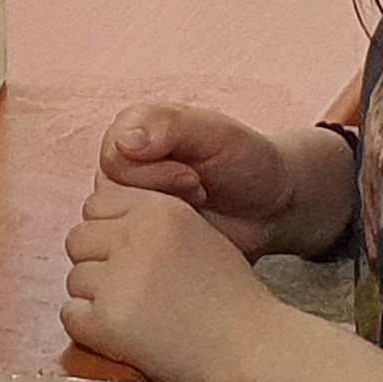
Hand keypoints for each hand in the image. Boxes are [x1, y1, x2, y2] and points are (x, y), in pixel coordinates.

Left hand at [61, 182, 290, 381]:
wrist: (251, 350)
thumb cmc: (230, 300)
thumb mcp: (199, 234)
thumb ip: (152, 222)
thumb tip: (100, 221)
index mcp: (160, 209)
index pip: (97, 203)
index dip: (108, 231)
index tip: (128, 255)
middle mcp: (135, 236)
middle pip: (78, 239)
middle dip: (96, 264)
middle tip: (131, 290)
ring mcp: (119, 279)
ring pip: (74, 279)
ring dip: (95, 299)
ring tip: (138, 315)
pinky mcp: (108, 321)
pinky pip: (70, 315)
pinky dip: (90, 328)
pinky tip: (125, 335)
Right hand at [99, 103, 327, 258]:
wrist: (271, 205)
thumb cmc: (243, 160)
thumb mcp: (213, 131)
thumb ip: (167, 125)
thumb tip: (123, 141)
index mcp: (133, 137)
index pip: (113, 160)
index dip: (154, 173)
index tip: (194, 177)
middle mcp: (124, 175)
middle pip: (111, 197)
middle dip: (163, 200)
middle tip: (200, 195)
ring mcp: (131, 212)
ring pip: (118, 228)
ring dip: (163, 226)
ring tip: (198, 215)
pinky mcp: (143, 246)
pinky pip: (132, 256)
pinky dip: (166, 250)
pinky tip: (195, 238)